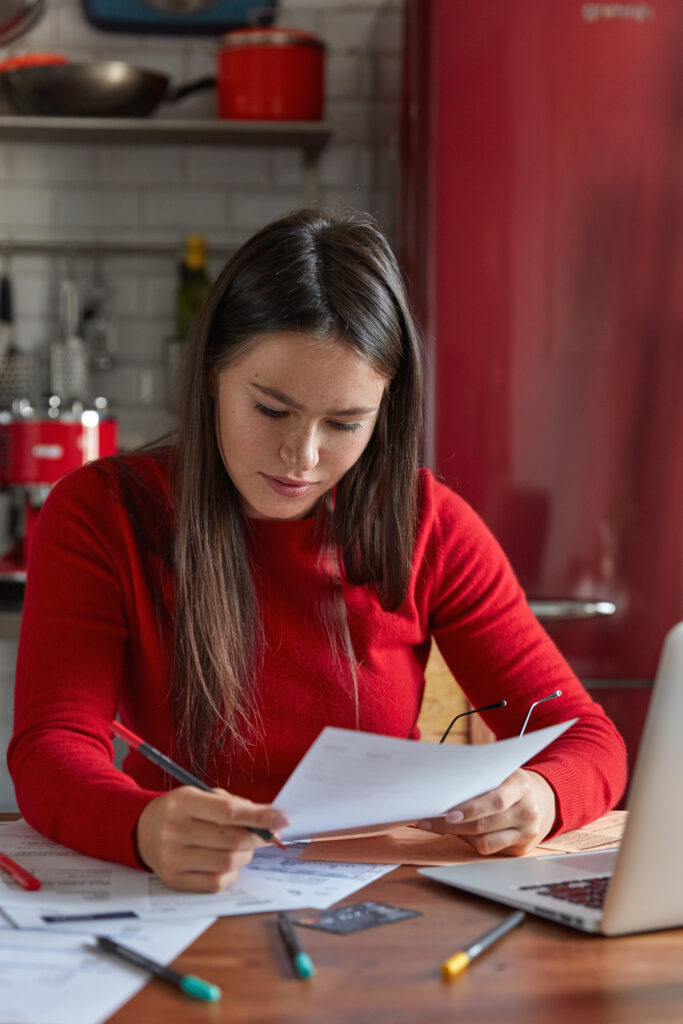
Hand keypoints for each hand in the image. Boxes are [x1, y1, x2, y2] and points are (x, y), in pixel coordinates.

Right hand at [135, 787, 288, 891]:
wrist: (142, 830)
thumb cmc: (182, 811)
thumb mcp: (202, 796)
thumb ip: (235, 805)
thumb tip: (270, 819)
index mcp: (184, 803)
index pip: (229, 812)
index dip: (260, 817)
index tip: (282, 819)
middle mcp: (175, 831)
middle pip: (231, 840)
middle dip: (257, 838)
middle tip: (265, 835)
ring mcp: (172, 858)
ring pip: (227, 863)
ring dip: (245, 856)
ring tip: (243, 847)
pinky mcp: (174, 880)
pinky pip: (215, 883)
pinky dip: (230, 873)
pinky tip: (227, 863)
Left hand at [415, 769, 556, 855]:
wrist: (547, 799)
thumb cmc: (515, 783)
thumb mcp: (504, 773)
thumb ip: (481, 779)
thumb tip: (444, 788)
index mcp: (522, 788)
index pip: (495, 801)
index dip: (470, 809)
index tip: (446, 812)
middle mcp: (527, 813)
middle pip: (484, 825)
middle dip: (451, 825)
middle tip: (427, 820)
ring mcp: (526, 834)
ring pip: (484, 842)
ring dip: (457, 835)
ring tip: (439, 825)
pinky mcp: (522, 849)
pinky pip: (489, 849)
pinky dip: (471, 841)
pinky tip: (460, 832)